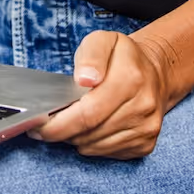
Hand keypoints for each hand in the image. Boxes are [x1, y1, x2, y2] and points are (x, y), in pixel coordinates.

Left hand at [30, 30, 172, 158]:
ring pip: (97, 147)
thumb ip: (91, 56)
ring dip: (77, 138)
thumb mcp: (103, 41)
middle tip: (46, 126)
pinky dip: (92, 144)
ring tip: (69, 123)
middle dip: (63, 132)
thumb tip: (85, 80)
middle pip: (90, 133)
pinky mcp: (146, 145)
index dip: (59, 124)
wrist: (155, 73)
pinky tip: (89, 129)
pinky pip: (108, 153)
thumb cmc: (121, 56)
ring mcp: (146, 129)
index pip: (88, 113)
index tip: (39, 124)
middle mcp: (142, 107)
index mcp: (130, 78)